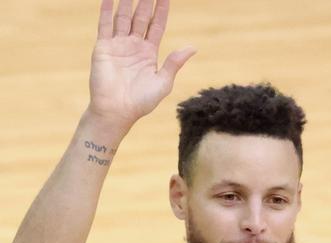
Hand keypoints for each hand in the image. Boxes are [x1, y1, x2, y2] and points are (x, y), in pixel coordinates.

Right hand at [88, 0, 195, 128]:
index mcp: (149, 53)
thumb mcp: (163, 82)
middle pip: (141, 17)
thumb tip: (193, 47)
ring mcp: (118, 45)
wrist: (117, 111)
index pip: (156, 26)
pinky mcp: (104, 47)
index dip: (161, 11)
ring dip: (127, 1)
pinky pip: (105, 24)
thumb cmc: (141, 102)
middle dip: (145, 1)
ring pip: (124, 17)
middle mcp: (134, 46)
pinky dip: (107, 9)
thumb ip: (174, 63)